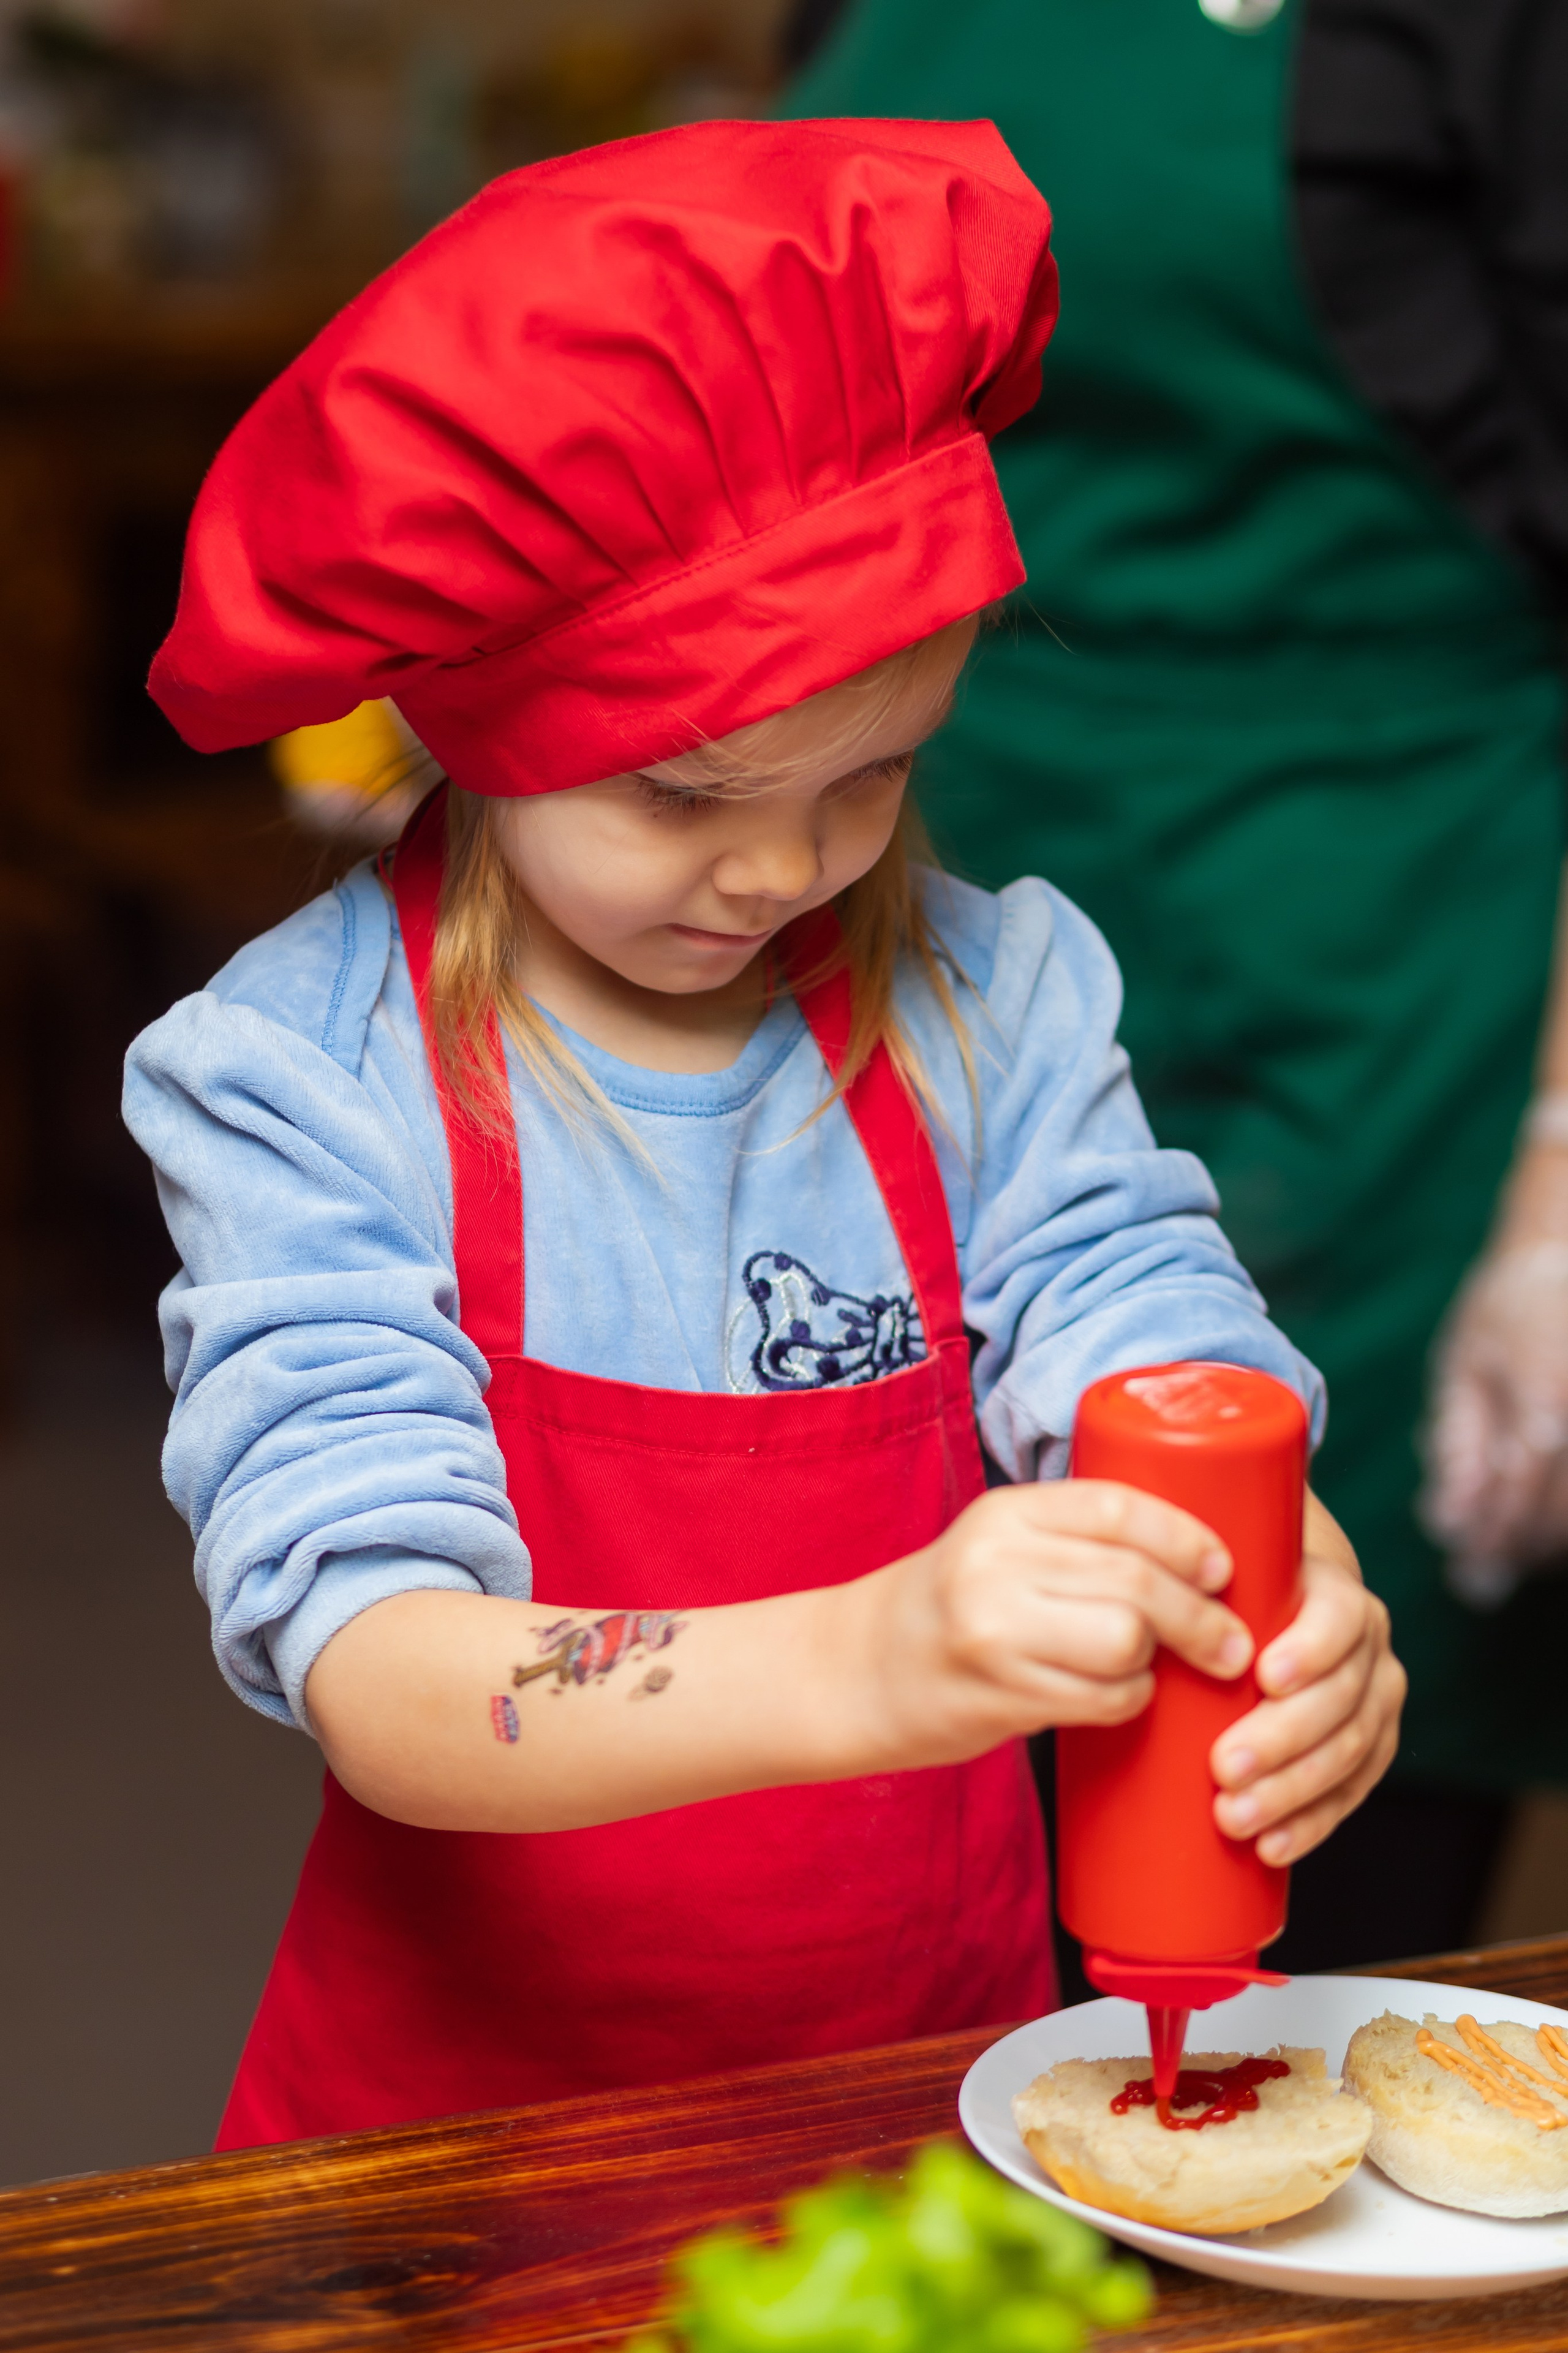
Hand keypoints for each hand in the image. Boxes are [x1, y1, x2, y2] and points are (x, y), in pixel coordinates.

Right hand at [858, 1480, 1254, 1771]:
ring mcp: (992, 1629)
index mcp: (1006, 1512)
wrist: (856, 1669)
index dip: (1186, 1538)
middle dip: (1202, 1617)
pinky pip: (1102, 1698)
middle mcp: (996, 1562)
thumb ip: (1076, 1541)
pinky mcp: (998, 1693)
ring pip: (1126, 1641)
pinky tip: (1118, 1697)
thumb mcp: (1000, 1547)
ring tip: (1151, 1668)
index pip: (1118, 1507)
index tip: (1223, 1569)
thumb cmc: (949, 1607)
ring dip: (1157, 1663)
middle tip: (1232, 1644)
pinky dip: (1128, 1701)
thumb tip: (1198, 1559)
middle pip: (1136, 1581)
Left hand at [1210, 1498, 1403, 1866]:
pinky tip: (1271, 1843)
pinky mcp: (1369, 1754)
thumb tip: (1123, 1622)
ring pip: (1348, 1751)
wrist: (1281, 1627)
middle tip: (1223, 1766)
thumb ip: (1192, 1597)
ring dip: (1289, 1791)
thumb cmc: (1238, 1608)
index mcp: (1334, 1599)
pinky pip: (1349, 1795)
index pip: (1337, 1617)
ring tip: (1232, 1815)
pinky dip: (1309, 1823)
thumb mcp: (1222, 1590)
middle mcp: (1366, 1651)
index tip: (1262, 1675)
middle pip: (1340, 1697)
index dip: (1309, 1649)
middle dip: (1282, 1738)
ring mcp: (1374, 1705)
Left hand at [1423, 1232, 1567, 1571]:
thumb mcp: (1467, 1364)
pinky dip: (1561, 1522)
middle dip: (1515, 1553)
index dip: (1490, 1537)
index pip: (1517, 1491)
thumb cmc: (1509, 1308)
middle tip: (1475, 1582)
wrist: (1566, 1262)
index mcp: (1544, 1400)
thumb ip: (1459, 1442)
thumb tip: (1448, 1519)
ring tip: (1499, 1561)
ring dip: (1543, 1546)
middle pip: (1557, 1516)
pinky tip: (1536, 1528)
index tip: (1463, 1571)